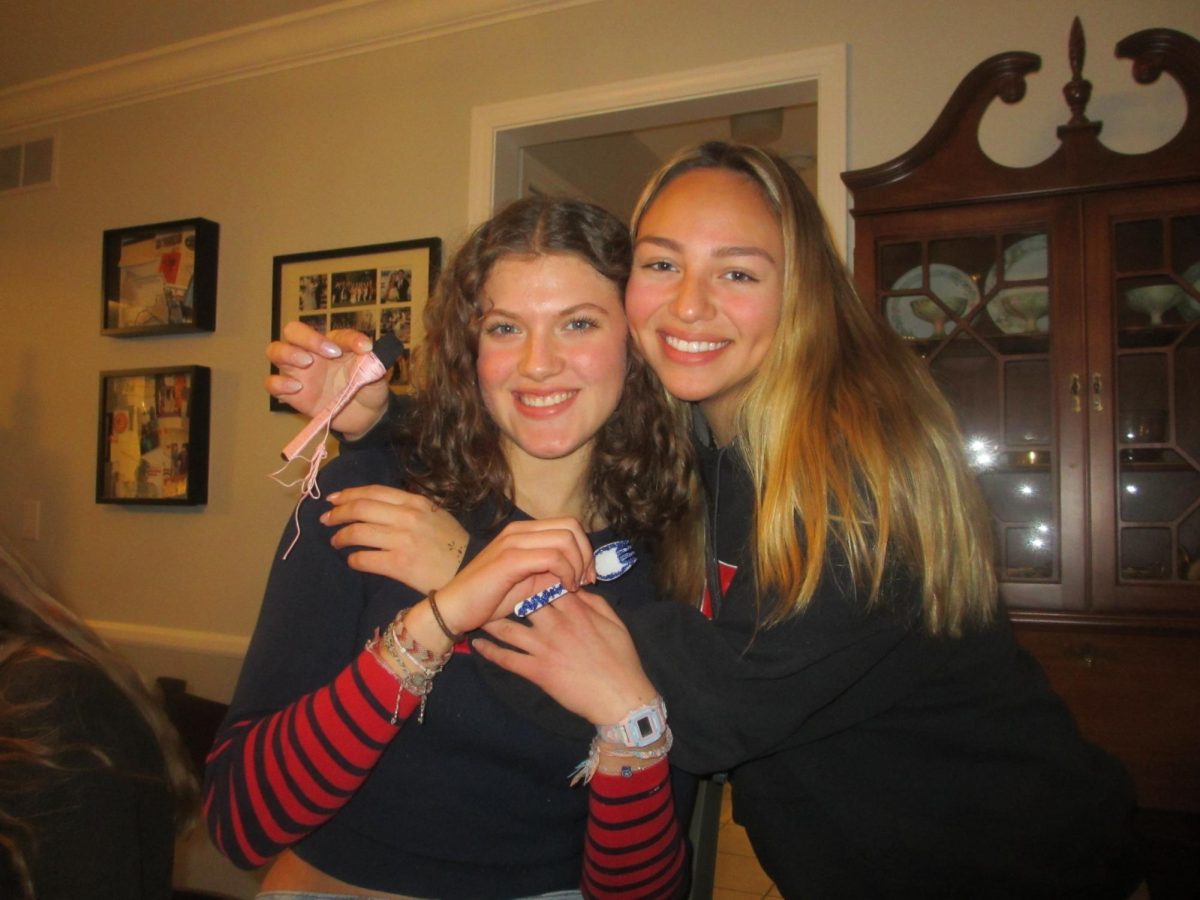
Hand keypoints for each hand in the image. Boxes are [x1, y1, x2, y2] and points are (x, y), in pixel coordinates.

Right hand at [265, 321, 390, 439]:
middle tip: (327, 352)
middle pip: (293, 331)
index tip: (363, 349)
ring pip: (275, 351)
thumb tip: (367, 349)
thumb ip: (372, 360)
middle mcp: (312, 353)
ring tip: (306, 362)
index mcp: (333, 344)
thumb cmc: (367, 388)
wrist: (365, 416)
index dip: (349, 339)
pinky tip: (297, 388)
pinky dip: (279, 383)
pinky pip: (272, 383)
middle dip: (306, 336)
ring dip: (287, 353)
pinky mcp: (291, 394)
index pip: (336, 333)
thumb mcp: (376, 373)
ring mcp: (299, 372)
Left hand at [323, 486, 467, 594]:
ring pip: (358, 532)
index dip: (348, 494)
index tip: (333, 499)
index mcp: (416, 502)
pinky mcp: (399, 565)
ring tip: (336, 541)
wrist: (470, 572)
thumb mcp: (436, 515)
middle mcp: (407, 517)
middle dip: (337, 513)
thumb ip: (410, 507)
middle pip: (360, 508)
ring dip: (341, 536)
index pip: (374, 492)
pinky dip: (353, 559)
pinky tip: (352, 560)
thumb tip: (377, 504)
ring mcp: (402, 540)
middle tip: (326, 519)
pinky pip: (364, 559)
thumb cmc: (453, 545)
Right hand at [429, 519, 596, 639]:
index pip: (568, 525)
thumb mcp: (529, 584)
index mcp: (523, 532)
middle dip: (586, 555)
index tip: (588, 575)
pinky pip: (553, 557)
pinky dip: (567, 572)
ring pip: (565, 539)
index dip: (585, 548)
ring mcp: (513, 541)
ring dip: (578, 564)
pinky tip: (565, 588)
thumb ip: (552, 574)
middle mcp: (519, 530)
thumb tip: (581, 572)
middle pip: (571, 526)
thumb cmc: (488, 599)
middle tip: (586, 581)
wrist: (454, 609)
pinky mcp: (510, 558)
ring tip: (574, 586)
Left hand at [473, 592, 657, 725]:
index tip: (523, 573)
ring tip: (478, 613)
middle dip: (507, 593)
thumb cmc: (621, 659)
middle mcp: (556, 625)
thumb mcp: (614, 622)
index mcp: (576, 610)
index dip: (534, 576)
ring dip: (490, 620)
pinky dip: (490, 651)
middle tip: (492, 589)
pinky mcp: (537, 671)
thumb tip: (576, 588)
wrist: (619, 697)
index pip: (548, 583)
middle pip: (523, 600)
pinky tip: (478, 645)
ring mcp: (543, 648)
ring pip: (508, 628)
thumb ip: (595, 602)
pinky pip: (507, 659)